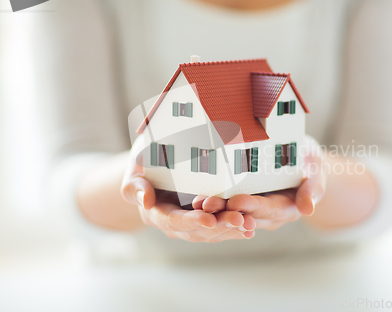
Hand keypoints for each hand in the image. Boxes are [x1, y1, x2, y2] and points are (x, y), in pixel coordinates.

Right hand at [120, 135, 255, 241]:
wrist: (154, 167)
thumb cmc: (144, 164)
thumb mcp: (134, 170)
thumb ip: (135, 186)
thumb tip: (145, 200)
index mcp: (156, 213)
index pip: (173, 220)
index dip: (191, 221)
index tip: (208, 219)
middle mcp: (174, 223)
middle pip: (197, 231)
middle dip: (219, 226)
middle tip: (238, 220)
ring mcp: (191, 224)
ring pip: (212, 232)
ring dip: (231, 229)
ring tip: (249, 223)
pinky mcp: (206, 220)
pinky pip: (221, 228)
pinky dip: (236, 229)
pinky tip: (251, 227)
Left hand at [193, 135, 325, 230]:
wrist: (301, 162)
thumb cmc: (310, 164)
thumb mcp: (316, 172)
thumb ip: (313, 189)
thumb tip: (308, 209)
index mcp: (287, 208)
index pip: (270, 209)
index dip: (254, 206)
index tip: (237, 200)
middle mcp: (268, 214)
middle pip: (247, 215)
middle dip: (227, 210)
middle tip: (208, 204)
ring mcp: (253, 209)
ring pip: (233, 212)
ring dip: (216, 209)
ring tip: (199, 202)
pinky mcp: (242, 201)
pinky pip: (227, 204)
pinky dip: (213, 201)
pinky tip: (197, 197)